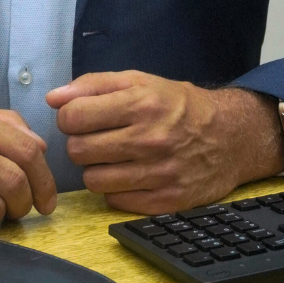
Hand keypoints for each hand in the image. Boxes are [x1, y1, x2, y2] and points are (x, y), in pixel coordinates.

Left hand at [46, 71, 283, 215]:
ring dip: (96, 169)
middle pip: (79, 151)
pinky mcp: (166, 201)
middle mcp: (150, 139)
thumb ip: (93, 85)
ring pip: (93, 180)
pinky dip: (115, 190)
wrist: (230, 136)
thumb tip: (53, 98)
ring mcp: (159, 173)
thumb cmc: (178, 105)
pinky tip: (129, 175)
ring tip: (113, 157)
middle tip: (96, 138)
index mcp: (141, 104)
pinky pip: (114, 201)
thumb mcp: (139, 81)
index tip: (80, 118)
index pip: (74, 117)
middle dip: (81, 144)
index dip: (70, 117)